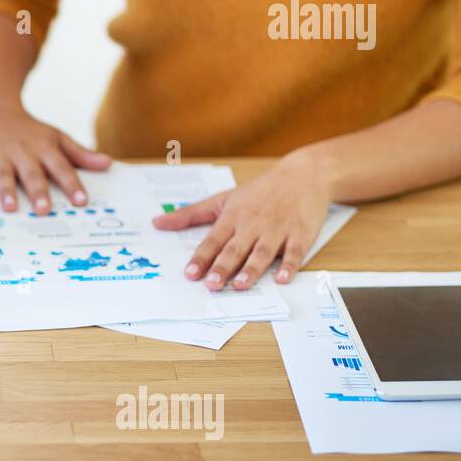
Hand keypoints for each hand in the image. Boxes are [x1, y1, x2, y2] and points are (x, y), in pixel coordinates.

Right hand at [0, 98, 110, 212]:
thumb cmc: (30, 131)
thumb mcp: (57, 138)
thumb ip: (80, 154)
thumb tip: (108, 164)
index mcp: (44, 149)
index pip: (62, 168)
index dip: (72, 184)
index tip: (82, 201)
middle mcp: (22, 151)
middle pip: (32, 173)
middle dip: (38, 191)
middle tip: (45, 210)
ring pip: (4, 173)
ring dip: (6, 190)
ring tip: (10, 207)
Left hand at [151, 154, 332, 289]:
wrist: (303, 175)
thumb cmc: (260, 191)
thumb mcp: (223, 198)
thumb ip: (190, 214)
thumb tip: (157, 223)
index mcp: (233, 216)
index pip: (213, 240)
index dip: (201, 257)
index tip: (189, 273)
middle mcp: (253, 224)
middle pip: (236, 248)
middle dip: (223, 267)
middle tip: (211, 285)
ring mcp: (277, 229)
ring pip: (262, 252)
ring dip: (252, 269)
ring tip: (240, 285)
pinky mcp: (300, 234)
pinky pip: (294, 252)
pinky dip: (289, 265)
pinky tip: (282, 279)